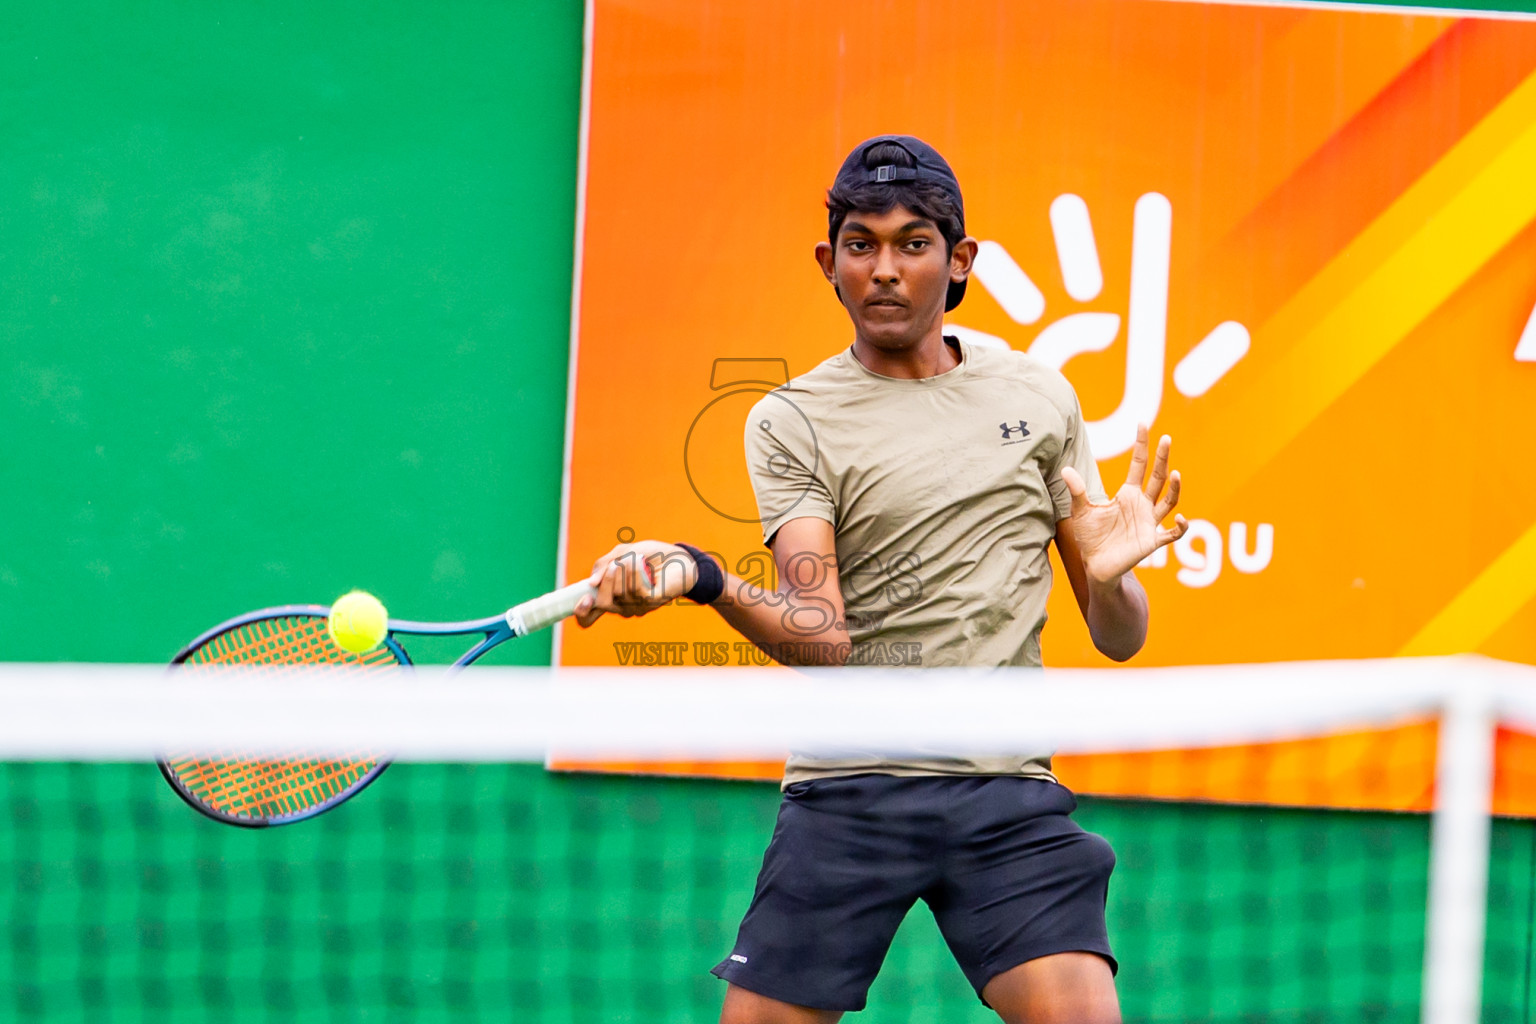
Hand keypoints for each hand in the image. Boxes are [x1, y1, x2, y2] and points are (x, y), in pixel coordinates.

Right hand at [573, 540, 699, 627]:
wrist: (680, 557)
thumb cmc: (651, 556)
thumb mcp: (621, 553)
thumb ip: (603, 565)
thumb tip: (591, 583)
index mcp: (611, 597)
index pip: (589, 617)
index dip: (581, 613)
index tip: (582, 599)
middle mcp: (622, 606)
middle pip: (602, 603)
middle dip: (606, 582)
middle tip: (614, 565)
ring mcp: (638, 607)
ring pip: (618, 594)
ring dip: (624, 570)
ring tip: (636, 557)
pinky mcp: (652, 602)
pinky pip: (635, 590)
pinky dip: (634, 571)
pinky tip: (640, 561)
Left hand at [1061, 424, 1187, 585]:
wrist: (1095, 565)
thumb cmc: (1090, 537)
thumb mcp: (1081, 511)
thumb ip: (1077, 491)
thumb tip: (1065, 469)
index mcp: (1127, 494)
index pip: (1139, 464)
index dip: (1141, 444)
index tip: (1142, 423)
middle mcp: (1142, 504)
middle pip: (1157, 477)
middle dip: (1163, 458)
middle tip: (1166, 438)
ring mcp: (1150, 522)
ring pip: (1168, 501)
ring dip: (1174, 488)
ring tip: (1174, 474)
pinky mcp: (1152, 541)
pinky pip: (1172, 533)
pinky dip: (1180, 527)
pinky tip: (1181, 518)